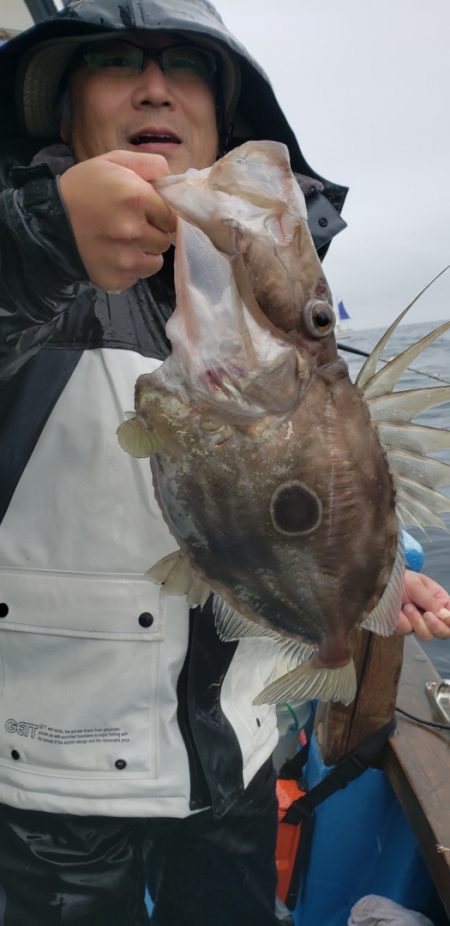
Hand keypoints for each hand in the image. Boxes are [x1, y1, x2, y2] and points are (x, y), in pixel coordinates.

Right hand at [59, 150, 176, 290]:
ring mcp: (125, 259)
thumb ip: (149, 164)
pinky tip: (113, 256)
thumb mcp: (112, 162)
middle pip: (165, 240)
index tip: (146, 213)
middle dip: (153, 233)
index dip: (160, 214)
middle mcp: (134, 230)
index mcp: (136, 197)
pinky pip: (137, 277)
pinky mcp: (117, 279)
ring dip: (144, 253)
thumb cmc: (82, 188)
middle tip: (132, 227)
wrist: (47, 223)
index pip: (171, 215)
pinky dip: (130, 269)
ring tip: (123, 243)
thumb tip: (174, 179)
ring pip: (156, 261)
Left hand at [396, 570, 449, 639]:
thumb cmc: (400, 578)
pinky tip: (398, 611)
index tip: (443, 616)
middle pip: (443, 633)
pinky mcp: (403, 628)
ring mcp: (417, 624)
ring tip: (408, 606)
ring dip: (417, 621)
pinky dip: (402, 621)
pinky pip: (407, 631)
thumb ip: (431, 601)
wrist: (379, 582)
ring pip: (426, 635)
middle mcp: (431, 615)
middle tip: (426, 614)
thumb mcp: (418, 585)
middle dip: (436, 626)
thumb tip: (445, 615)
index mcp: (440, 602)